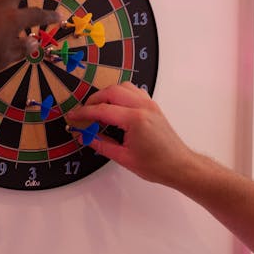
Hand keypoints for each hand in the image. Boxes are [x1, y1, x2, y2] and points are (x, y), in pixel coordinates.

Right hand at [66, 83, 194, 186]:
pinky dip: (121, 94)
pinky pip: (133, 91)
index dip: (84, 113)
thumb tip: (84, 136)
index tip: (73, 116)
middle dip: (94, 100)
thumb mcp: (124, 158)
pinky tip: (115, 107)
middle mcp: (143, 106)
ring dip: (108, 94)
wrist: (180, 165)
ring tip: (98, 109)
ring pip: (123, 87)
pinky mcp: (153, 106)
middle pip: (111, 92)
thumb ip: (101, 144)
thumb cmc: (157, 165)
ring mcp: (149, 104)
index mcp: (135, 119)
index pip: (102, 110)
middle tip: (84, 112)